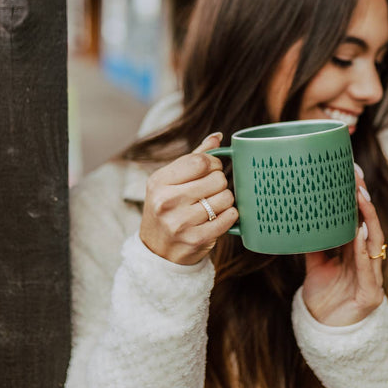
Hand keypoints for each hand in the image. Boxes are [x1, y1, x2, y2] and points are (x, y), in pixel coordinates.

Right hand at [139, 133, 237, 264]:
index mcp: (159, 181)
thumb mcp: (170, 182)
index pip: (201, 161)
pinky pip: (229, 218)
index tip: (212, 170)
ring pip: (225, 197)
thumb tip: (217, 137)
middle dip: (220, 182)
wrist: (157, 250)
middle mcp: (166, 201)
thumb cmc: (167, 209)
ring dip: (225, 200)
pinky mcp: (196, 239)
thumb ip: (193, 158)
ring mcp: (180, 222)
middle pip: (217, 179)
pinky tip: (220, 216)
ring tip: (213, 205)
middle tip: (211, 190)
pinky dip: (230, 215)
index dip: (213, 163)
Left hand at [302, 170, 385, 325]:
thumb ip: (312, 242)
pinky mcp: (371, 294)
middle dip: (364, 200)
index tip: (351, 170)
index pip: (359, 217)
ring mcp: (372, 276)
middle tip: (356, 176)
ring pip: (373, 242)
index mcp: (355, 250)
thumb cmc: (322, 296)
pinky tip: (360, 234)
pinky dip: (364, 251)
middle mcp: (367, 259)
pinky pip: (368, 269)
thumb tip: (297, 217)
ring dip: (367, 219)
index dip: (357, 195)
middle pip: (369, 224)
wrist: (324, 331)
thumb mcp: (315, 263)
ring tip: (360, 197)